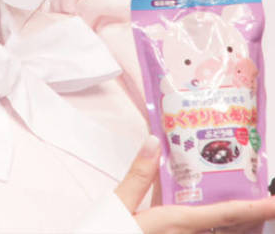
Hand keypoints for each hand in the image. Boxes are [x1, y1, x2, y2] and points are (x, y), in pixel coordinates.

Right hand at [114, 135, 274, 233]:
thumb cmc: (106, 233)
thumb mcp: (117, 204)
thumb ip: (138, 174)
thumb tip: (153, 141)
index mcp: (176, 223)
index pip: (225, 215)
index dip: (255, 209)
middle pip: (228, 229)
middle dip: (251, 217)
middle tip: (265, 201)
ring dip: (233, 224)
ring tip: (245, 211)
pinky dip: (210, 226)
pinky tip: (205, 219)